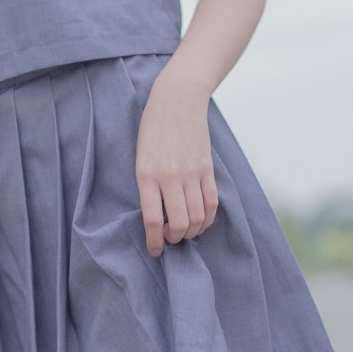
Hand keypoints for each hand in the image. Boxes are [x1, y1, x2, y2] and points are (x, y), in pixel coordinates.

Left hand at [135, 78, 218, 256]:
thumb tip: (157, 219)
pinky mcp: (207, 168)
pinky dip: (207, 219)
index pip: (153, 220)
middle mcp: (170, 176)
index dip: (155, 242)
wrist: (177, 100)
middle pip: (178, 224)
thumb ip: (148, 187)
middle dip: (174, 239)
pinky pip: (211, 203)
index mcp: (147, 175)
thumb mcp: (140, 158)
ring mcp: (191, 173)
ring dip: (191, 232)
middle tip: (170, 239)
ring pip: (197, 217)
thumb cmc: (152, 130)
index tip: (155, 251)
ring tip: (185, 232)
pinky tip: (200, 222)